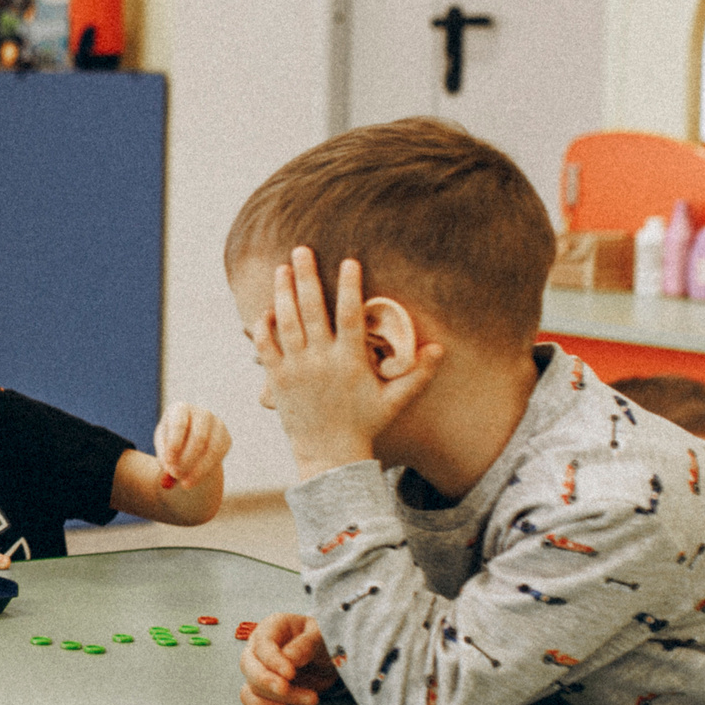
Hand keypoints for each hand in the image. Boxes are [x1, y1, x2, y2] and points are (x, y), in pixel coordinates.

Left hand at [152, 403, 231, 491]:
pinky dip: (205, 470)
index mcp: (180, 409)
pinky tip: (193, 480)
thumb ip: (165, 460)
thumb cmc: (171, 444)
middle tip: (175, 476)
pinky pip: (219, 456)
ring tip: (183, 484)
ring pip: (211, 449)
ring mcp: (217, 424)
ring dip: (197, 469)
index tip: (168, 465)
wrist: (189, 445)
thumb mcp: (163, 449)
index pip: (179, 425)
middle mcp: (201, 413)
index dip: (174, 445)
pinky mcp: (226, 438)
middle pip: (199, 438)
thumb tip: (169, 475)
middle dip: (186, 460)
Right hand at [240, 613, 337, 704]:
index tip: (290, 673)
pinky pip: (251, 699)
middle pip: (249, 665)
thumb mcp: (321, 635)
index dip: (274, 660)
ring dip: (279, 697)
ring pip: (254, 686)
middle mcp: (259, 647)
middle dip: (266, 680)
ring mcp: (258, 668)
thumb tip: (289, 658)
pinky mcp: (261, 688)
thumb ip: (306, 644)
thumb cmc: (322, 641)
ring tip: (312, 699)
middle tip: (285, 689)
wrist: (328, 658)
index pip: (263, 644)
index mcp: (272, 627)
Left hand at [255, 250, 440, 477]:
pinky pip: (267, 346)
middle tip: (301, 249)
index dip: (348, 287)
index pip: (349, 315)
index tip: (349, 261)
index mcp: (350, 361)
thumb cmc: (365, 425)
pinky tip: (268, 307)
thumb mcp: (395, 401)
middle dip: (306, 276)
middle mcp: (321, 361)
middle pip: (312, 309)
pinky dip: (264, 325)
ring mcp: (296, 369)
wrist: (328, 455)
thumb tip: (439, 348)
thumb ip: (418, 374)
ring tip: (284, 267)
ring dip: (283, 292)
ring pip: (287, 322)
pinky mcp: (277, 379)